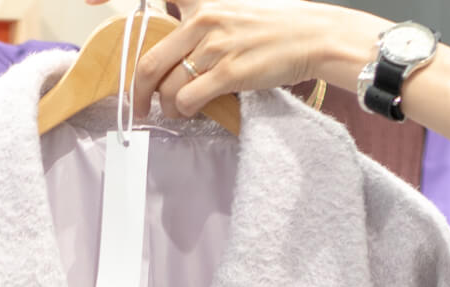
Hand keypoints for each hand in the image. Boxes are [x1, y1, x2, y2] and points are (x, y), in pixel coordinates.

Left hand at [98, 2, 381, 120]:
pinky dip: (185, 112)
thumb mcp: (229, 13)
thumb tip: (171, 51)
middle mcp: (202, 19)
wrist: (310, 36)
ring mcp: (214, 46)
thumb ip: (196, 25)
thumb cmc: (270, 30)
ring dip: (167, 108)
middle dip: (139, 93)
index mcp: (200, 1)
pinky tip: (194, 112)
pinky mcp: (228, 71)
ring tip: (177, 113)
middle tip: (141, 108)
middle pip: (150, 61)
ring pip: (168, 86)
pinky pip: (189, 99)